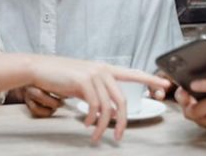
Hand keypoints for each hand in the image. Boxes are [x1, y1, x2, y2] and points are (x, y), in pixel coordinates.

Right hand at [29, 55, 170, 142]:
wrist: (40, 68)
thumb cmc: (61, 77)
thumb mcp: (84, 84)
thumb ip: (98, 93)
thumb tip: (108, 111)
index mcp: (106, 69)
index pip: (133, 74)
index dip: (150, 80)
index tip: (165, 85)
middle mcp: (103, 70)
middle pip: (122, 100)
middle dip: (123, 121)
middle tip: (120, 136)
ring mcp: (94, 74)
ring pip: (108, 106)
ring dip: (103, 125)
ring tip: (96, 136)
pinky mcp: (84, 80)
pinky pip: (95, 106)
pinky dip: (91, 119)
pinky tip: (86, 124)